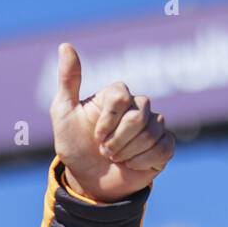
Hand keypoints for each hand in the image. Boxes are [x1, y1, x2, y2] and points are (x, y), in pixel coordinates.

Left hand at [51, 42, 174, 202]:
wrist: (88, 181)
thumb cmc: (74, 146)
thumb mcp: (63, 114)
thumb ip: (68, 80)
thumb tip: (65, 45)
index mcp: (117, 95)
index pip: (122, 97)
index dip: (107, 121)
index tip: (95, 135)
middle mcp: (138, 105)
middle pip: (139, 115)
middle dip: (116, 140)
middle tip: (104, 150)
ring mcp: (154, 125)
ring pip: (151, 133)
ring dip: (126, 153)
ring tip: (116, 158)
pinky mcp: (164, 145)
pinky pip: (162, 148)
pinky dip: (142, 162)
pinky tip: (131, 165)